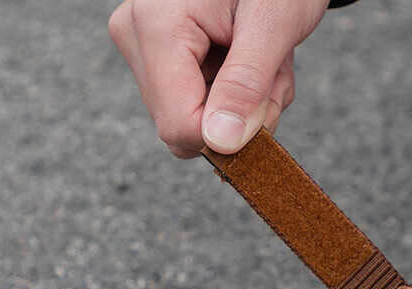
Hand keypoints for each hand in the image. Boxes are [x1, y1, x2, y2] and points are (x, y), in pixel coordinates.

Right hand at [108, 0, 329, 157]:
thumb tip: (220, 142)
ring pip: (201, 124)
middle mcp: (137, 39)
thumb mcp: (273, 23)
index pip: (180, 126)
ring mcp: (145, 50)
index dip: (231, 133)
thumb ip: (246, 83)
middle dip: (245, 113)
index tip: (268, 98)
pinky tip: (252, 58)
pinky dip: (242, 95)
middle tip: (272, 68)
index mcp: (156, 27)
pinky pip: (203, 110)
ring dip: (249, 104)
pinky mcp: (160, 59)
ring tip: (265, 57)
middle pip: (190, 129)